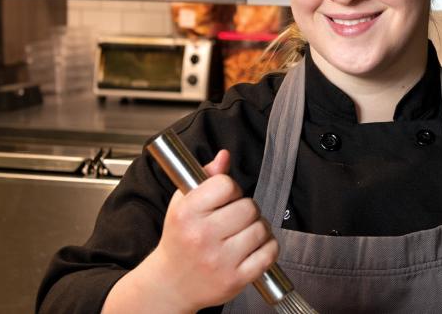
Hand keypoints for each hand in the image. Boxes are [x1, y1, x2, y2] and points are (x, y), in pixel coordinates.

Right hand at [141, 150, 278, 310]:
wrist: (171, 283)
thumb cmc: (180, 239)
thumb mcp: (183, 204)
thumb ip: (206, 177)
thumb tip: (224, 156)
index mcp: (187, 214)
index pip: (226, 185)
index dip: (231, 189)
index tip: (226, 198)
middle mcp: (201, 236)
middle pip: (249, 207)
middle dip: (246, 210)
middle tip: (235, 218)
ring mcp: (220, 260)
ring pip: (262, 229)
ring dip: (258, 228)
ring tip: (242, 234)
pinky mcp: (235, 279)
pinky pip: (269, 252)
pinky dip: (268, 248)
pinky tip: (252, 248)